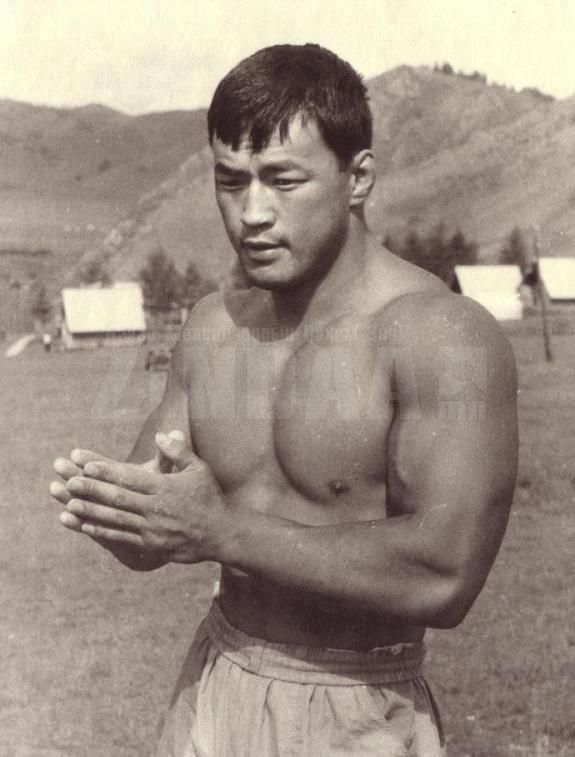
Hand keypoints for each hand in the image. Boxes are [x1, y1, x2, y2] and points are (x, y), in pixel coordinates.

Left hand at [60, 437, 225, 563]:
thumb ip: (179, 451)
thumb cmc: (210, 497)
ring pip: (116, 519)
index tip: (87, 464)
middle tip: (70, 481)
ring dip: (91, 512)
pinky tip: (86, 526)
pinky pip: (122, 538)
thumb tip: (160, 435)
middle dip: (92, 489)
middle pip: (119, 497)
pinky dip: (103, 532)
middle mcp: (156, 508)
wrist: (221, 534)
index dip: (107, 471)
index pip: (131, 477)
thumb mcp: (199, 468)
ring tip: (69, 504)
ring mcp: (153, 528)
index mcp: (165, 487)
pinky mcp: (152, 545)